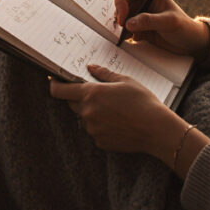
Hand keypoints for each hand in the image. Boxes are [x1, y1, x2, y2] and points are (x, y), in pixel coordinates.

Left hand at [49, 64, 179, 156]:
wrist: (155, 129)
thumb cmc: (143, 101)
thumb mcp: (125, 80)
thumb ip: (104, 74)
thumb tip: (90, 68)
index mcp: (91, 94)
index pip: (60, 91)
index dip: (54, 84)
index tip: (54, 80)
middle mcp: (87, 112)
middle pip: (71, 104)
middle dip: (78, 97)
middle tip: (96, 94)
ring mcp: (92, 129)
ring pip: (85, 118)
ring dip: (92, 112)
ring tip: (115, 110)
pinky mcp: (99, 142)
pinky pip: (95, 131)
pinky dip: (101, 126)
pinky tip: (118, 122)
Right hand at [115, 0, 209, 60]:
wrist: (190, 44)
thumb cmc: (184, 27)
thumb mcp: (169, 22)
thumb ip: (149, 21)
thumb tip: (128, 23)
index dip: (120, 1)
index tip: (123, 18)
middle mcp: (141, 0)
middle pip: (119, 3)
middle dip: (119, 15)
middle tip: (124, 28)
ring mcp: (138, 14)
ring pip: (119, 16)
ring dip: (121, 26)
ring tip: (131, 35)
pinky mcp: (137, 27)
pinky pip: (123, 28)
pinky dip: (123, 34)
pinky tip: (133, 39)